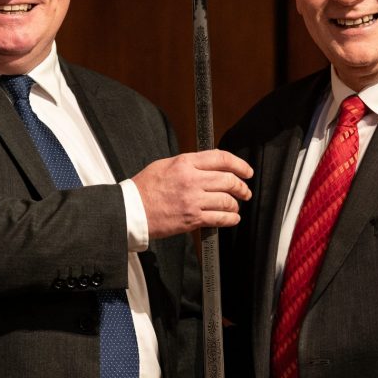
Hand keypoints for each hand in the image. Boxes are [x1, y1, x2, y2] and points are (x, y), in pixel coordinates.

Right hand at [133, 150, 252, 238]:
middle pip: (229, 180)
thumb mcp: (165, 165)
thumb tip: (208, 166)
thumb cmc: (144, 188)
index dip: (239, 165)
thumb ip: (188, 164)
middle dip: (242, 187)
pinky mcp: (192, 218)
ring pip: (227, 200)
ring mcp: (193, 200)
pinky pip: (220, 218)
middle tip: (245, 191)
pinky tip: (231, 218)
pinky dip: (230, 218)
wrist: (132, 210)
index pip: (221, 158)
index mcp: (185, 163)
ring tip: (236, 206)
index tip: (246, 171)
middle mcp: (191, 180)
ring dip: (236, 204)